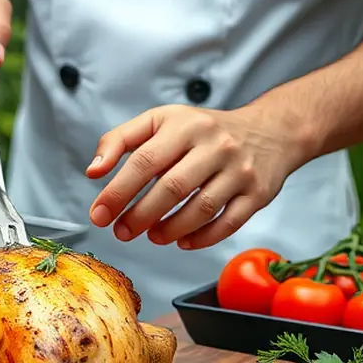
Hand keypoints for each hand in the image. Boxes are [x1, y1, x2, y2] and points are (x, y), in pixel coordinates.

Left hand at [86, 104, 313, 249]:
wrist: (270, 130)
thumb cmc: (202, 130)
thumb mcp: (160, 121)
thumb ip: (120, 141)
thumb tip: (93, 172)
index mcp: (184, 125)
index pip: (144, 161)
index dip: (117, 191)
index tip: (99, 214)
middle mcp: (215, 145)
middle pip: (172, 188)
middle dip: (140, 216)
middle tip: (121, 232)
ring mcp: (240, 170)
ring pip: (201, 209)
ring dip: (169, 229)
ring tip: (151, 236)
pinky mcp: (258, 193)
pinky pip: (228, 223)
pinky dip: (201, 238)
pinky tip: (181, 241)